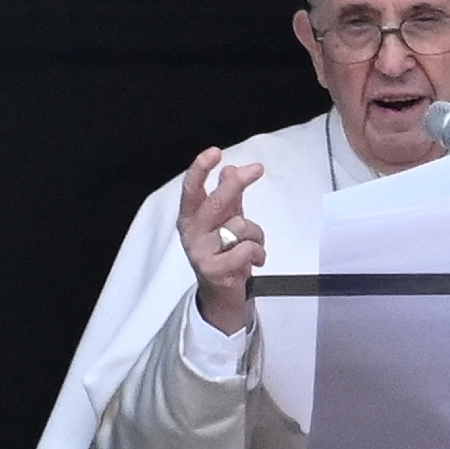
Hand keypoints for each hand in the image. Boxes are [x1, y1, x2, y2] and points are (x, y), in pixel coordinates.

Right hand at [178, 148, 266, 334]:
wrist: (222, 295)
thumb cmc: (224, 253)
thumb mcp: (226, 221)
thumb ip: (229, 197)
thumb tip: (231, 168)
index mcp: (191, 217)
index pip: (191, 189)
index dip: (200, 169)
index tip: (215, 152)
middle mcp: (191, 233)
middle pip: (215, 203)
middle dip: (236, 185)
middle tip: (256, 169)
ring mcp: (200, 252)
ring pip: (238, 227)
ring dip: (256, 234)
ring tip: (255, 247)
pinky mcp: (214, 271)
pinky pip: (246, 250)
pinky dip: (259, 253)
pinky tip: (256, 261)